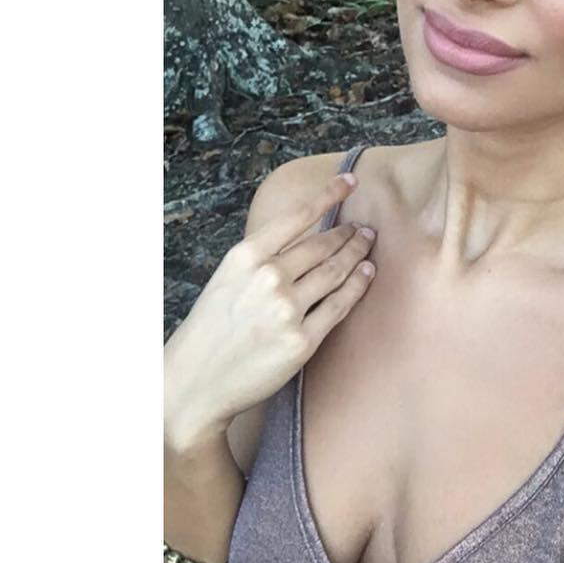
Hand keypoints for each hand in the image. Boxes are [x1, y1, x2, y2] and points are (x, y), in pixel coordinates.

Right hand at [164, 173, 375, 448]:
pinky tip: (366, 274)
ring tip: (367, 245)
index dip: (329, 195)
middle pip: (323, 246)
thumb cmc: (211, 329)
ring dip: (357, 254)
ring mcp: (287, 310)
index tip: (350, 181)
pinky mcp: (302, 341)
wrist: (195, 381)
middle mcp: (268, 278)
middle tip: (364, 229)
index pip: (297, 217)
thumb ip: (262, 257)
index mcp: (246, 257)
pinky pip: (340, 306)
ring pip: (336, 272)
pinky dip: (358, 286)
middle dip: (348, 234)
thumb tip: (304, 236)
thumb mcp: (227, 278)